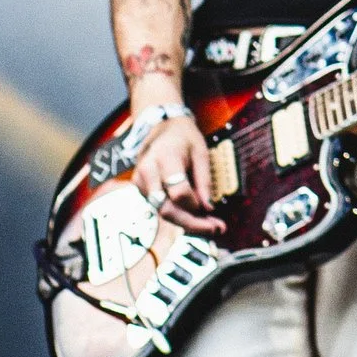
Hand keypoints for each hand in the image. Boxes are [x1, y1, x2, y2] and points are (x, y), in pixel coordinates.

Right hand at [131, 99, 219, 233]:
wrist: (161, 128)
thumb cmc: (184, 138)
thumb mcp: (201, 152)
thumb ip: (203, 180)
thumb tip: (208, 208)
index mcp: (165, 157)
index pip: (178, 192)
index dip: (195, 204)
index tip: (211, 209)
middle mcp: (148, 172)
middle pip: (167, 209)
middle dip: (192, 224)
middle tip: (216, 229)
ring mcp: (140, 182)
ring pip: (162, 213)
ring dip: (187, 223)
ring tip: (210, 225)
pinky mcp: (140, 190)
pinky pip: (159, 208)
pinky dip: (178, 216)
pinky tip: (195, 217)